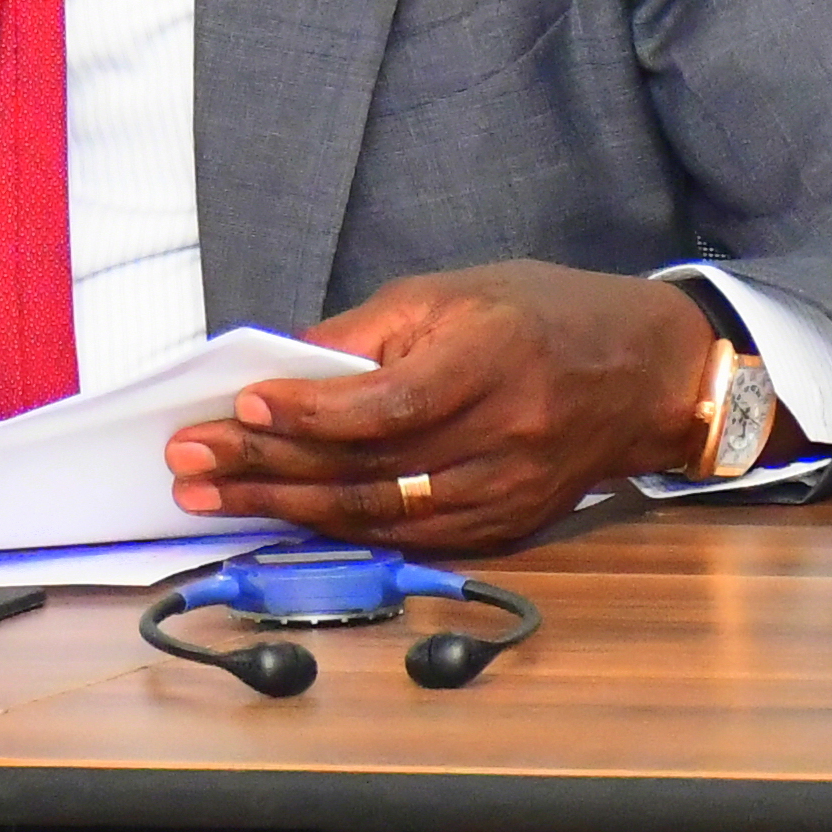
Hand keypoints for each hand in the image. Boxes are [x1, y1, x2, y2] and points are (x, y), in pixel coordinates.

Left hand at [161, 263, 717, 554]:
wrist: (642, 374)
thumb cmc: (540, 317)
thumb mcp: (453, 294)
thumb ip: (367, 334)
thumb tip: (282, 364)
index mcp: (493, 361)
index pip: (389, 402)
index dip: (311, 410)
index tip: (243, 402)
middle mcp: (502, 437)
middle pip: (367, 468)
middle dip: (267, 466)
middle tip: (189, 462)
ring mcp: (504, 493)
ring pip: (377, 514)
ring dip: (283, 507)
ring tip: (210, 496)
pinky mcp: (502, 528)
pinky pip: (404, 537)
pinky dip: (335, 527)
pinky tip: (279, 514)